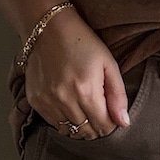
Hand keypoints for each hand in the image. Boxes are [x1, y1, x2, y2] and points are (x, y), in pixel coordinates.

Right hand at [25, 8, 129, 137]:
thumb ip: (118, 96)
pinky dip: (63, 121)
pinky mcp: (36, 100)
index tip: (110, 115)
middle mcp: (65, 99)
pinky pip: (53, 123)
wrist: (48, 27)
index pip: (103, 127)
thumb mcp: (109, 64)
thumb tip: (124, 123)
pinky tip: (68, 106)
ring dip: (80, 127)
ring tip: (83, 110)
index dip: (111, 124)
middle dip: (96, 127)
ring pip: (70, 131)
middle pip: (87, 132)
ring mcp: (48, 101)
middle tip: (98, 113)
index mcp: (86, 91)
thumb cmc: (82, 43)